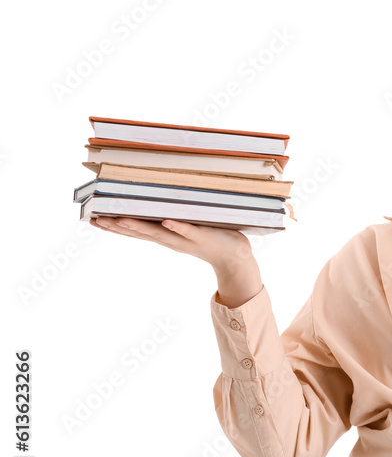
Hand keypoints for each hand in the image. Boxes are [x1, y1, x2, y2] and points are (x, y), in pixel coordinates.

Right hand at [89, 216, 255, 272]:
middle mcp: (170, 238)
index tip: (92, 218)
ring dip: (140, 226)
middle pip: (139, 232)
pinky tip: (167, 221)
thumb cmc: (210, 237)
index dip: (113, 225)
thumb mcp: (185, 227)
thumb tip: (156, 200)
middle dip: (117, 226)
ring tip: (120, 219)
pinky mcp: (203, 236)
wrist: (234, 257)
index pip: (134, 229)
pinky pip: (189, 230)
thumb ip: (169, 216)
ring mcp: (186, 238)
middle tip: (95, 219)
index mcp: (164, 235)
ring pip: (159, 232)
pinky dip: (178, 226)